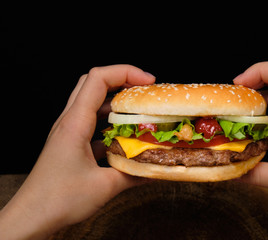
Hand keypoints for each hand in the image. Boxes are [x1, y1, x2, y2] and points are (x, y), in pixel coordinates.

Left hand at [0, 65, 155, 238]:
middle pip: (93, 83)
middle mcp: (69, 122)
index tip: (148, 82)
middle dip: (121, 81)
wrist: (32, 216)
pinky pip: (91, 122)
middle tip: (144, 90)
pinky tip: (123, 139)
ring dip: (115, 103)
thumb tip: (156, 169)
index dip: (125, 72)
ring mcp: (68, 131)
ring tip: (137, 112)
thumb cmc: (58, 200)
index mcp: (75, 123)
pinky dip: (109, 123)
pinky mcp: (70, 143)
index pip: (98, 79)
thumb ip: (134, 175)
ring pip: (91, 102)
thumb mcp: (104, 187)